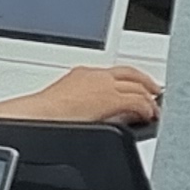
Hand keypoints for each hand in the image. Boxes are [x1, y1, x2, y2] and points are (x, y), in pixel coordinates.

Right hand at [2, 63, 160, 128]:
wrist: (34, 116)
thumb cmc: (42, 116)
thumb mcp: (68, 104)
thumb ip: (86, 104)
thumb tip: (95, 115)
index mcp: (83, 74)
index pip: (115, 72)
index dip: (131, 80)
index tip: (138, 88)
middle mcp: (95, 75)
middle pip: (130, 74)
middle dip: (146, 83)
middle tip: (155, 94)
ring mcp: (103, 85)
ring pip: (136, 86)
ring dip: (148, 98)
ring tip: (154, 109)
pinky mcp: (110, 99)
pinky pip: (137, 101)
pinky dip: (146, 109)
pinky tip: (148, 117)